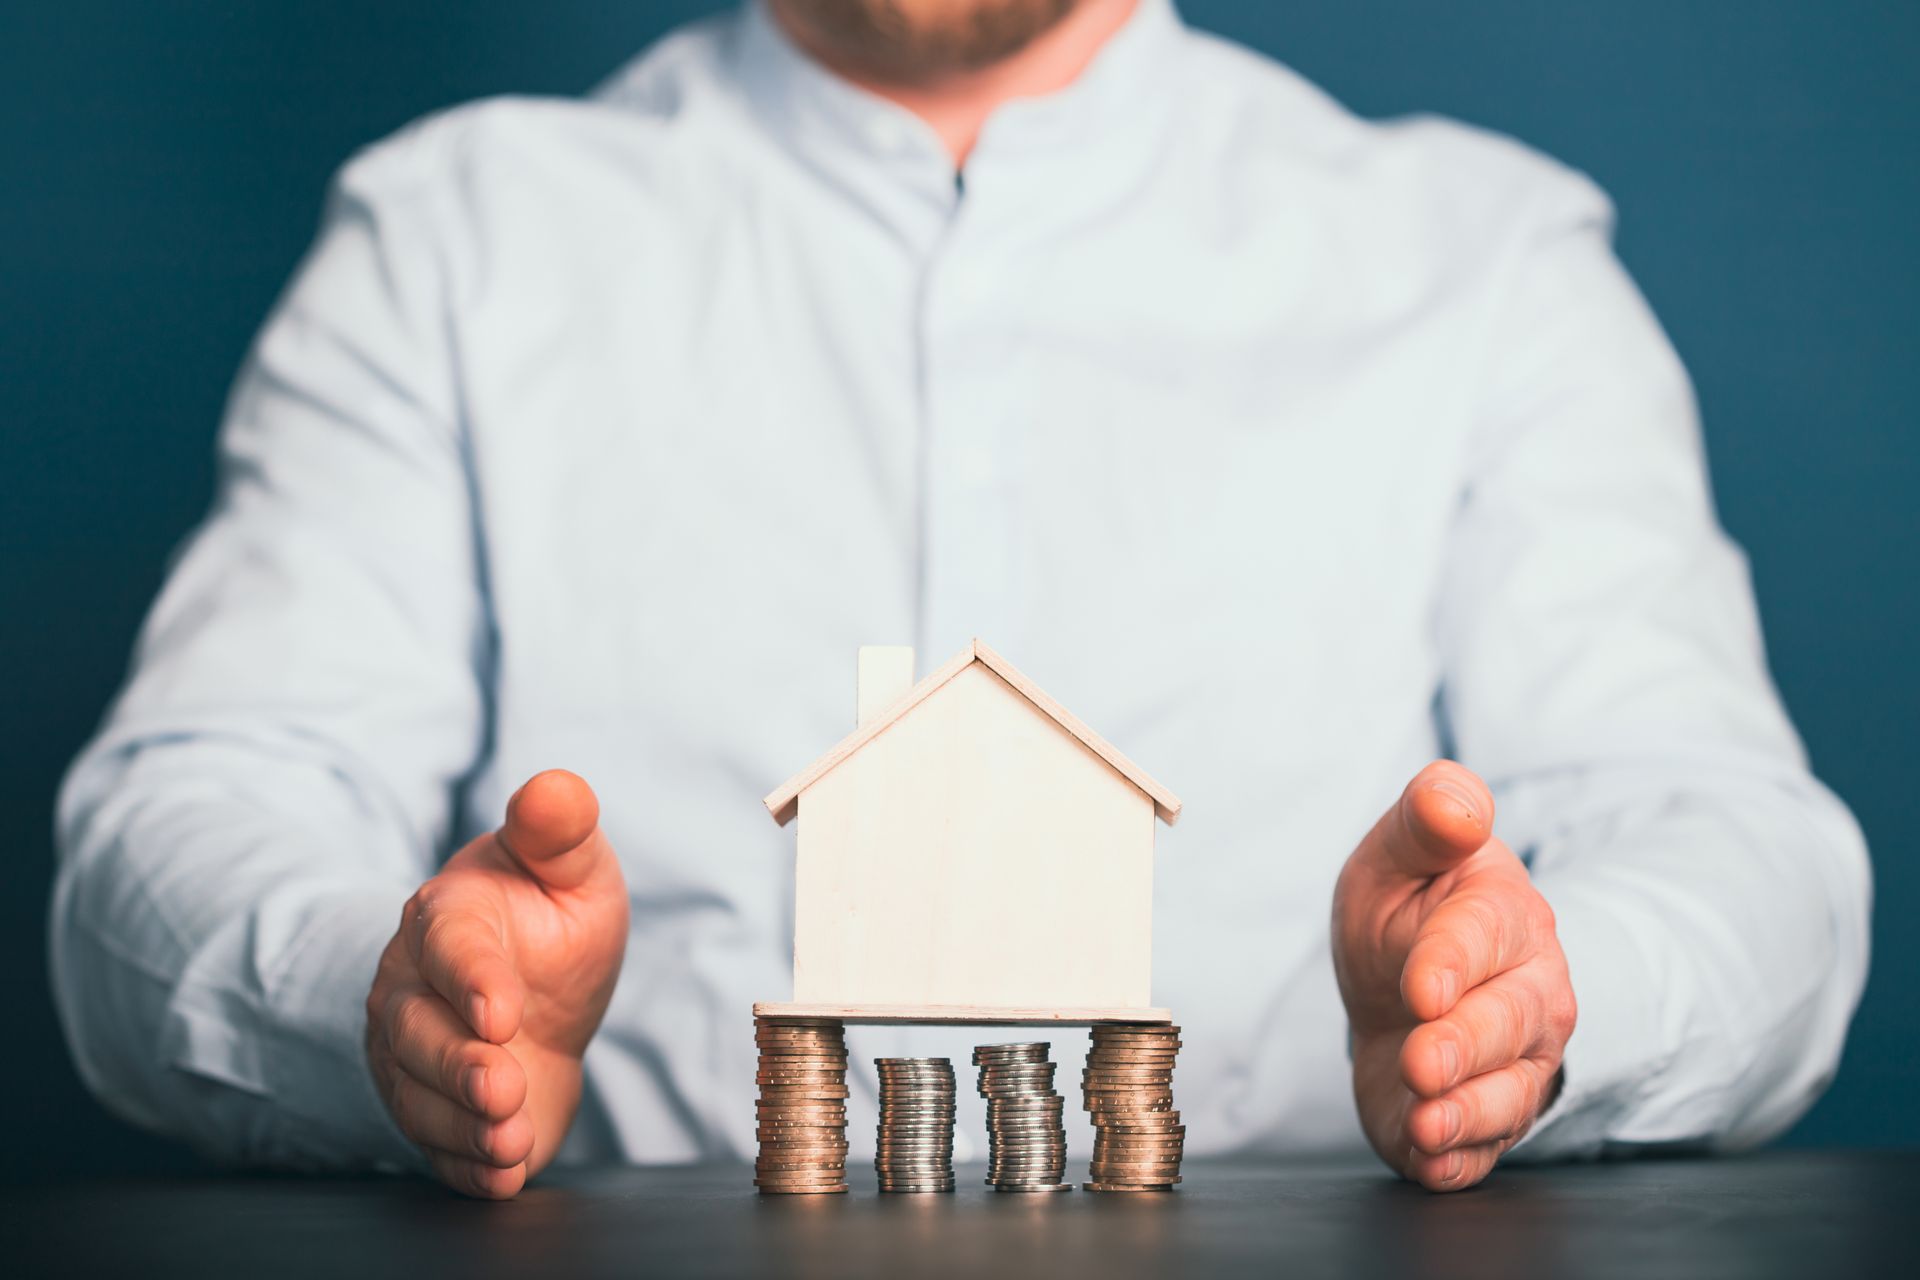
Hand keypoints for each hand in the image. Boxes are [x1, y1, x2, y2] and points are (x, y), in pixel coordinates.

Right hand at [366, 769, 628, 1197]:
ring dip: (463, 1126)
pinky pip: (436, 1148)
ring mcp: (414, 1058)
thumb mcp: (571, 868)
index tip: (501, 1011)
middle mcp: (413, 991)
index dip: (470, 980)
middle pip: (417, 1034)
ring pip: (420, 1098)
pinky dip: (466, 1169)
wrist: (539, 992)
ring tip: (509, 1140)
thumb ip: (561, 830)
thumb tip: (555, 787)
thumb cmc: (549, 919)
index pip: (448, 947)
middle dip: (458, 1067)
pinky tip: (501, 1177)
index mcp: (447, 920)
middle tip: (502, 1089)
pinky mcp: (433, 1114)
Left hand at [1331, 761, 1574, 1191]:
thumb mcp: (1398, 854)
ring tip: (1425, 1122)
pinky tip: (1432, 1161)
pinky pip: (1488, 1147)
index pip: (1483, 937)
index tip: (1420, 987)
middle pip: (1507, 1023)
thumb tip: (1457, 800)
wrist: (1398, 993)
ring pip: (1508, 1093)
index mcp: (1503, 915)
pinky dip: (1460, 1160)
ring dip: (1465, 1113)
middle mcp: (1529, 992)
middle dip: (1463, 1047)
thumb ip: (1427, 820)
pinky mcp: (1490, 1118)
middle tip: (1421, 1062)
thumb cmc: (1404, 914)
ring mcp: (1519, 1062)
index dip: (1451, 963)